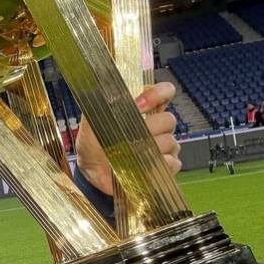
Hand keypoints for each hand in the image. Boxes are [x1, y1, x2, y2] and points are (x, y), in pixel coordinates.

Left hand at [75, 81, 181, 195]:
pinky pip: (171, 163)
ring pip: (170, 142)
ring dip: (149, 149)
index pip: (164, 92)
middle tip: (128, 137)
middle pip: (168, 120)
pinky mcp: (165, 167)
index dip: (157, 94)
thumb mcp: (91, 122)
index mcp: (143, 110)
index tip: (139, 104)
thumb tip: (114, 92)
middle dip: (148, 128)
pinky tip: (138, 167)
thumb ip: (102, 104)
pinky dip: (155, 166)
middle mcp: (157, 126)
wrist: (91, 171)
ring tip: (128, 155)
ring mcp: (164, 147)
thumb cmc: (93, 144)